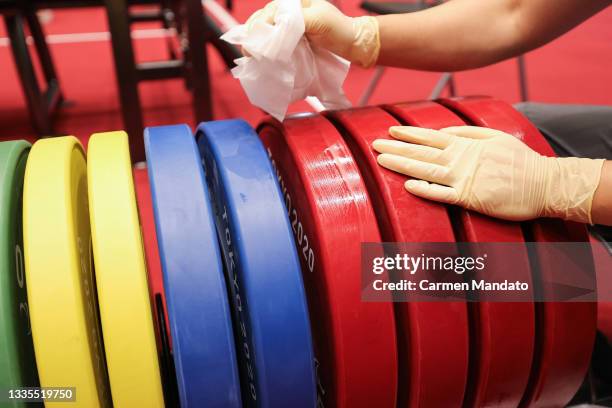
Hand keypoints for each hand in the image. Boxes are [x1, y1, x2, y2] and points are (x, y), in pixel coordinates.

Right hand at [245, 0, 379, 66]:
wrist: (354, 44)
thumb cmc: (339, 29)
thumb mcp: (318, 21)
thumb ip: (296, 21)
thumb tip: (275, 28)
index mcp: (294, 1)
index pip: (269, 12)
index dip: (259, 28)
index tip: (252, 44)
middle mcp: (290, 11)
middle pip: (263, 21)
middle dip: (255, 35)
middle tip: (248, 52)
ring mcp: (291, 25)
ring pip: (267, 32)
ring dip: (260, 43)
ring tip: (253, 56)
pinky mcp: (294, 38)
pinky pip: (276, 41)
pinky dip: (269, 49)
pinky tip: (264, 57)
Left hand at [373, 126, 604, 222]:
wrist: (544, 184)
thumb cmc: (520, 162)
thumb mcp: (494, 137)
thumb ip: (467, 132)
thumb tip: (442, 131)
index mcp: (465, 145)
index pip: (430, 137)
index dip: (408, 135)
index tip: (390, 131)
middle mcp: (460, 160)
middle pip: (421, 153)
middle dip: (396, 148)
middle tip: (374, 145)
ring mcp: (464, 178)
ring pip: (426, 170)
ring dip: (402, 164)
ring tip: (382, 160)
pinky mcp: (470, 198)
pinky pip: (442, 194)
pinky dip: (424, 189)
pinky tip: (407, 186)